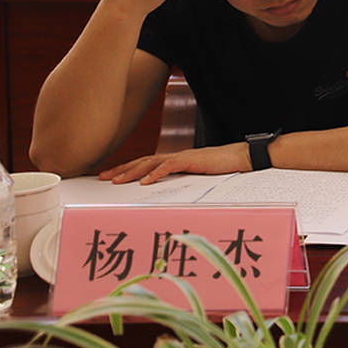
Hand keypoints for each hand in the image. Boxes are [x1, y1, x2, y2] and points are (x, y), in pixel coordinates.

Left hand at [99, 142, 247, 184]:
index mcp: (176, 160)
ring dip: (132, 171)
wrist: (243, 157)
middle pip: (143, 161)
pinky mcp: (192, 161)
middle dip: (122, 169)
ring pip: (151, 162)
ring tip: (116, 180)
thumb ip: (183, 180)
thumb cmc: (224, 167)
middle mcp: (175, 156)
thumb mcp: (199, 176)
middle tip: (103, 177)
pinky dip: (155, 174)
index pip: (146, 163)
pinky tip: (144, 182)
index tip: (111, 175)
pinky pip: (169, 167)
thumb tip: (169, 191)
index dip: (127, 168)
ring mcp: (183, 157)